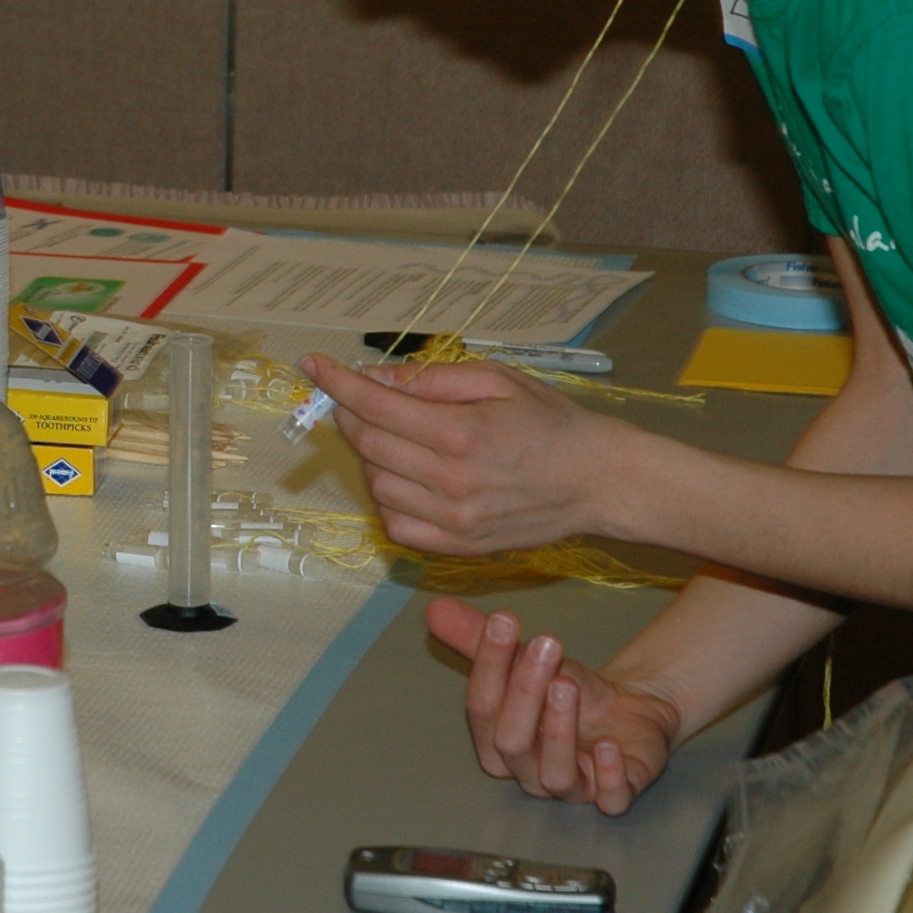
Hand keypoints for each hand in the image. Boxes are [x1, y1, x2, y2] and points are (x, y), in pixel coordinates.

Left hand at [304, 351, 620, 553]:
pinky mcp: (460, 547)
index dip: (337, 382)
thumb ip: (431, 379)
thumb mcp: (496, 379)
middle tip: (355, 399)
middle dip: (350, 415)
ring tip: (393, 438)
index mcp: (460, 432)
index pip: (375, 405)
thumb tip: (375, 378)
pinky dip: (387, 499)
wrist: (599, 480)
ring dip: (370, 457)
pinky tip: (405, 478)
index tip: (313, 365)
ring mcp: (453, 520)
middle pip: (368, 444)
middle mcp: (450, 481)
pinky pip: (397, 525)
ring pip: (376, 485)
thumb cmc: (551, 422)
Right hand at [426, 596, 681, 813]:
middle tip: (546, 644)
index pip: (480, 708)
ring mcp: (570, 787)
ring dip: (558, 728)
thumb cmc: (566, 690)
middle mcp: (526, 772)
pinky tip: (608, 745)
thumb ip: (479, 637)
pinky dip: (608, 775)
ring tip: (567, 683)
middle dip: (524, 692)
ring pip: (554, 773)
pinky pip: (609, 799)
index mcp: (494, 742)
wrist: (626, 712)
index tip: (504, 621)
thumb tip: (434, 608)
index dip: (490, 665)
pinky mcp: (615, 795)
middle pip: (511, 742)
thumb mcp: (524, 658)